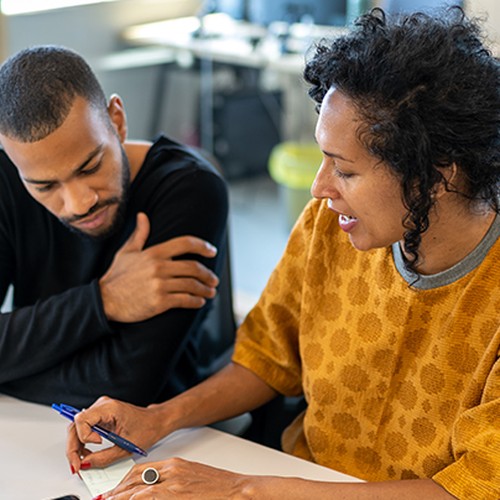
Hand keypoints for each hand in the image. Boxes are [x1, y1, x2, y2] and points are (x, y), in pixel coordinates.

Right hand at [66, 396, 163, 472]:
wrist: (156, 421)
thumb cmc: (146, 428)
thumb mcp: (125, 447)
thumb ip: (104, 457)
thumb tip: (85, 464)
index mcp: (110, 408)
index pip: (82, 419)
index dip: (84, 436)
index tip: (96, 445)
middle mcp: (102, 405)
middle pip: (75, 425)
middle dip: (73, 447)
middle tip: (76, 466)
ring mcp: (100, 410)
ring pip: (77, 428)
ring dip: (76, 446)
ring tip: (82, 462)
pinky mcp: (100, 416)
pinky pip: (84, 429)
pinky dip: (82, 443)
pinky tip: (87, 454)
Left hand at [98, 458, 254, 498]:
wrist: (238, 490)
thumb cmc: (218, 486)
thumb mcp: (192, 476)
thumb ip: (172, 480)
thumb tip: (151, 492)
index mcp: (175, 464)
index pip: (140, 470)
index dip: (123, 482)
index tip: (114, 492)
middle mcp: (172, 471)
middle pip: (135, 479)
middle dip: (117, 492)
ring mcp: (174, 484)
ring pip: (138, 490)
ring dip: (121, 498)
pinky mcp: (177, 495)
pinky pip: (150, 497)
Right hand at [99, 212, 218, 321]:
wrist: (104, 301)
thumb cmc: (117, 275)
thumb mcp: (127, 252)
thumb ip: (139, 234)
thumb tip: (143, 216)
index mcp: (154, 253)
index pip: (185, 243)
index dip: (202, 246)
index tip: (212, 251)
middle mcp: (159, 267)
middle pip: (193, 267)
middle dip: (208, 274)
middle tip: (214, 280)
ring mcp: (160, 285)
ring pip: (192, 285)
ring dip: (205, 289)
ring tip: (211, 292)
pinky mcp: (159, 302)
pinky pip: (185, 300)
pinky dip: (196, 301)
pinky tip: (199, 302)